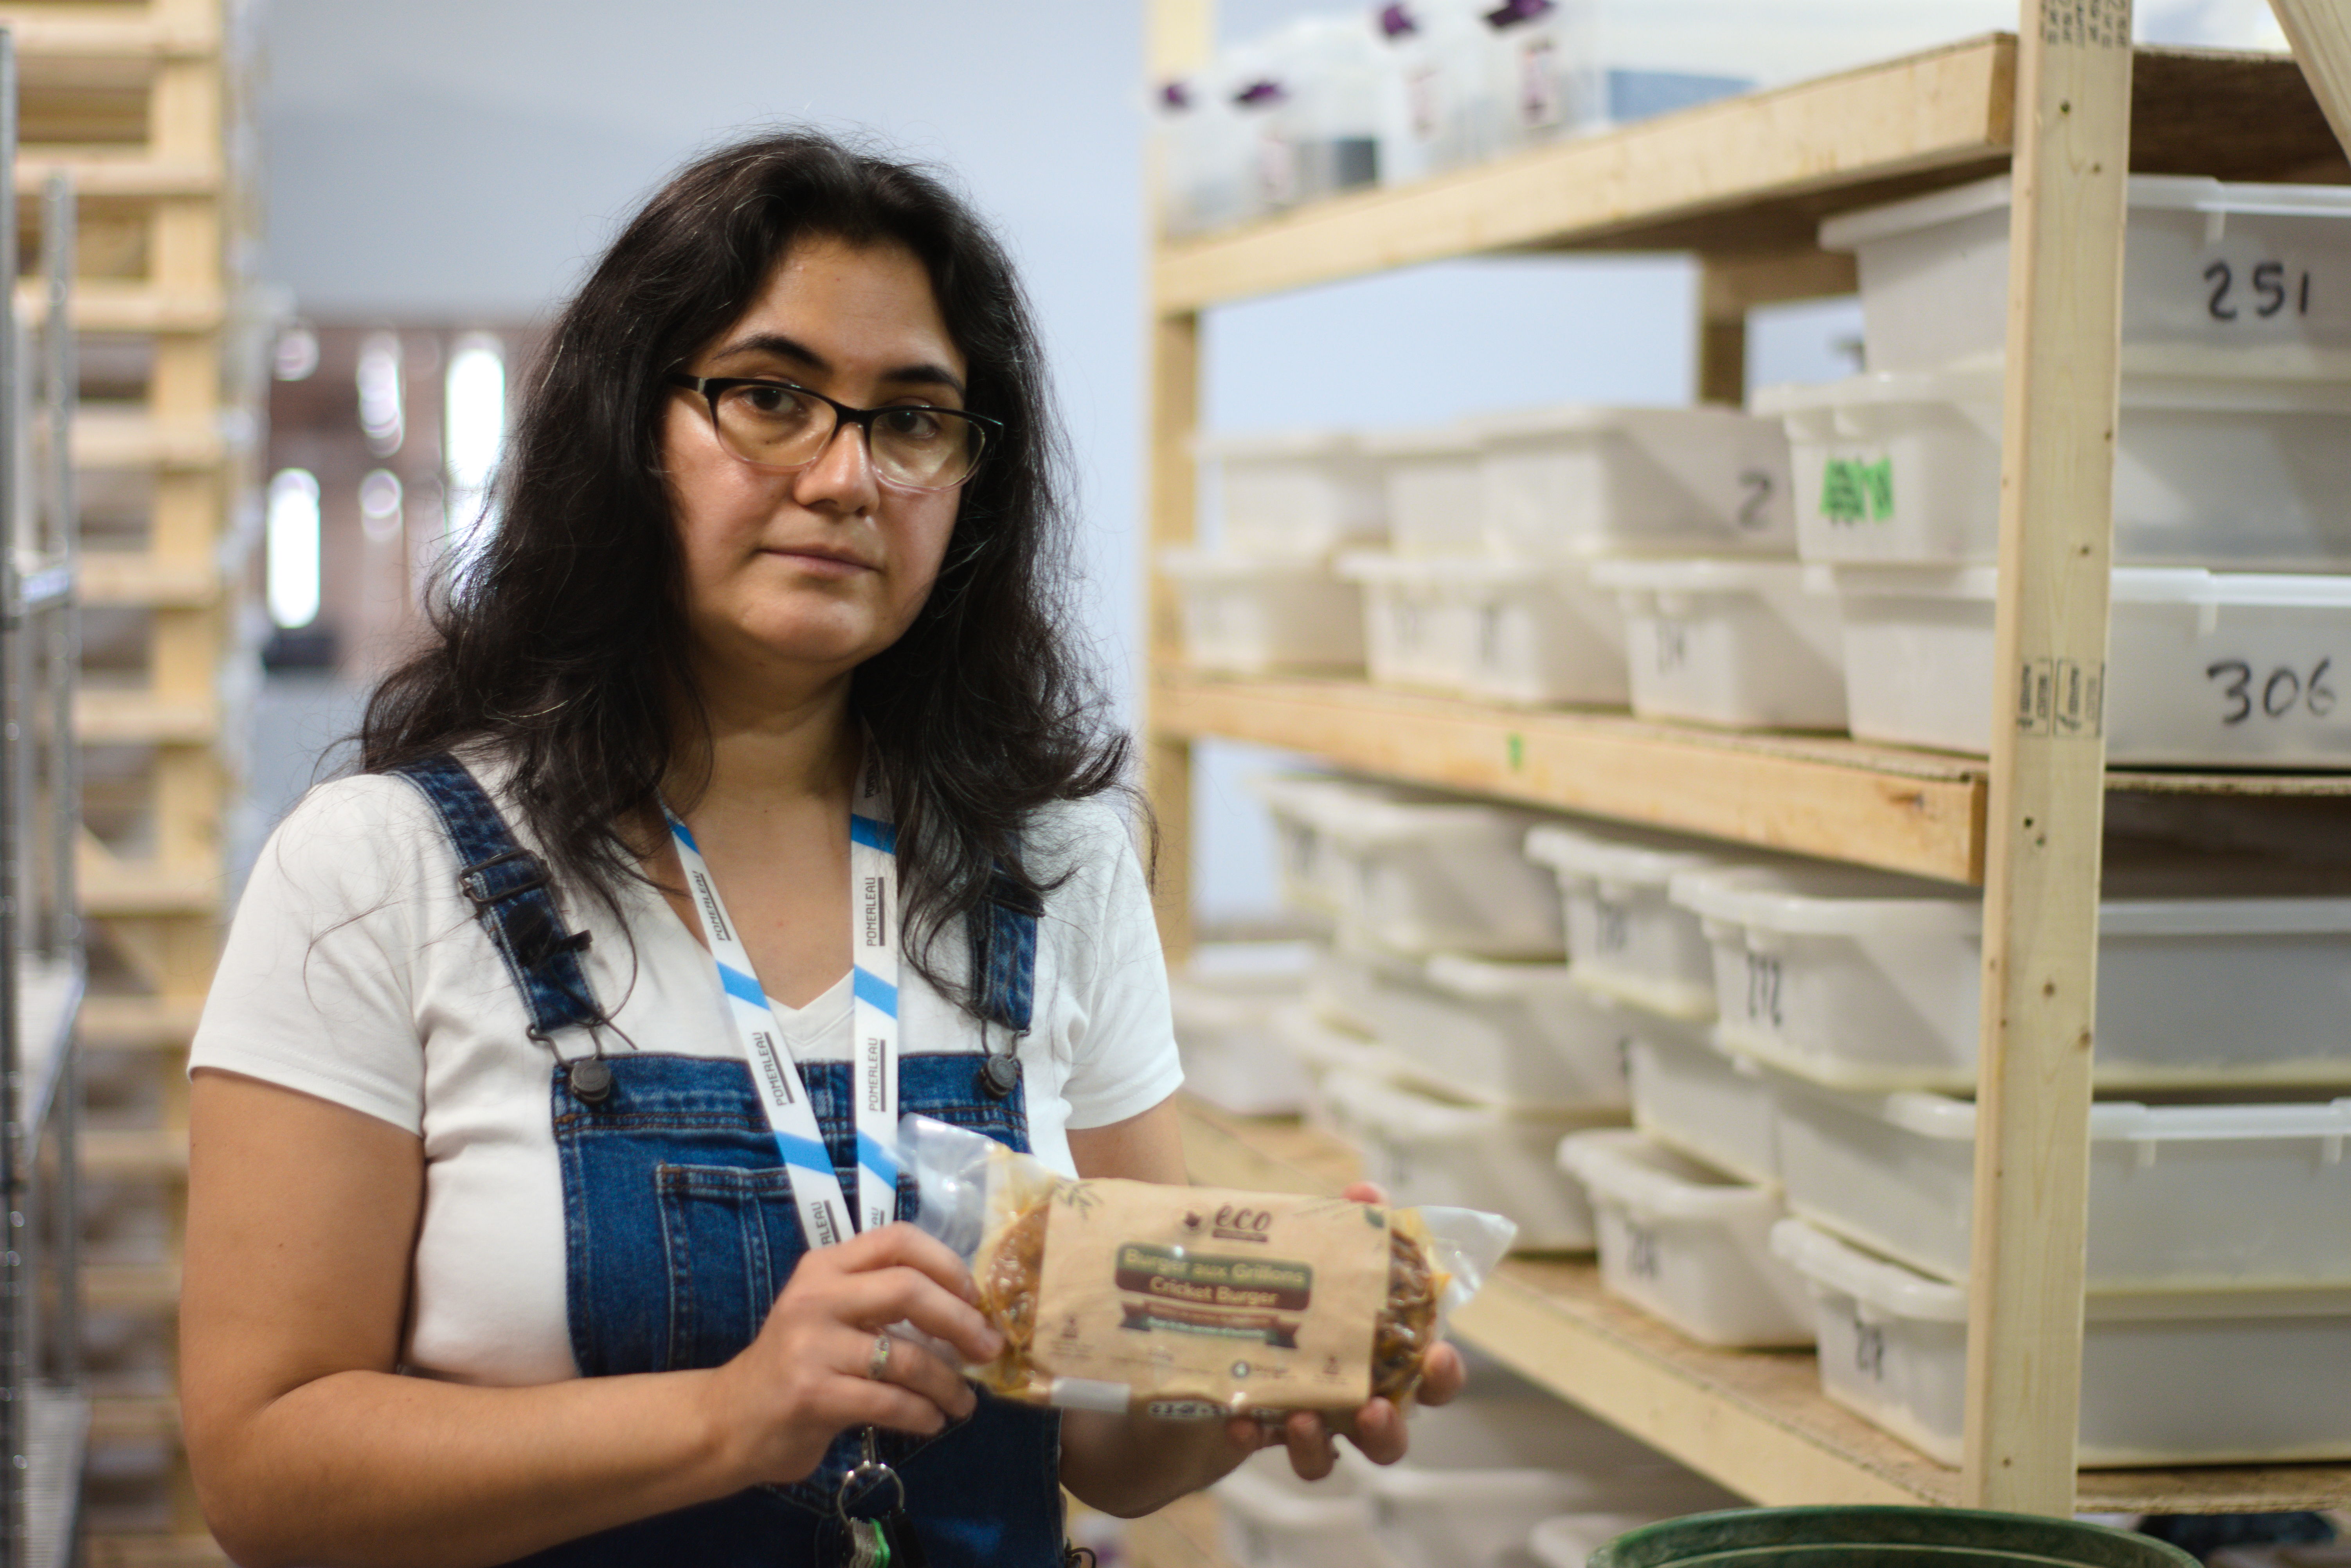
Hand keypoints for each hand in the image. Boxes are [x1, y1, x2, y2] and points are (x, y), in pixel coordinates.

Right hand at [699, 1223, 1004, 1488]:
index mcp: (826, 1267)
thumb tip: (966, 1311)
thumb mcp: (830, 1314)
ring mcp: (811, 1345)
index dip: (946, 1263)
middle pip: (909, 1289)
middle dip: (961, 1321)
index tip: (974, 1297)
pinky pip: (889, 1400)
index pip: (898, 1239)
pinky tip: (931, 1422)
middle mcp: (817, 1296)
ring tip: (963, 1402)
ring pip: (906, 1356)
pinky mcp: (812, 1394)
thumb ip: (879, 1300)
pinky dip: (922, 1413)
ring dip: (948, 1383)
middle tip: (987, 1350)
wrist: (730, 1420)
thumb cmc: (796, 1365)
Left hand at [1220, 1181, 1466, 1481]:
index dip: (1444, 1375)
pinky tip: (1238, 1421)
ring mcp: (1310, 1421)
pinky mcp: (1263, 1431)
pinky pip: (1262, 1449)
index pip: (1432, 1379)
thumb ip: (1348, 1222)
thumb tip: (1367, 1193)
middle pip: (1392, 1436)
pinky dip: (1252, 1436)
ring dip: (1319, 1446)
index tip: (1438, 1355)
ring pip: (1329, 1457)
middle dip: (1388, 1430)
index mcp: (1383, 1358)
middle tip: (1372, 1409)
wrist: (1220, 1322)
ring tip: (1302, 1420)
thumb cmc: (1298, 1288)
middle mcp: (1354, 1399)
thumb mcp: (1319, 1249)